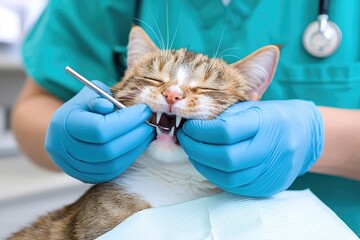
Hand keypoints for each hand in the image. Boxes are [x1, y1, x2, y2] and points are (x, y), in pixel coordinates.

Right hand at [45, 81, 154, 182]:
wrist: (62, 132)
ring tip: (147, 134)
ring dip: (135, 148)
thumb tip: (111, 107)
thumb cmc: (80, 109)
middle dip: (135, 135)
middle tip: (150, 123)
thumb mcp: (87, 95)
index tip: (144, 110)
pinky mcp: (86, 176)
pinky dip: (129, 158)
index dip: (126, 120)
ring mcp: (74, 167)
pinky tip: (138, 145)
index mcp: (64, 126)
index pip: (100, 129)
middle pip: (108, 150)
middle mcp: (66, 150)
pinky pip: (112, 171)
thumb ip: (100, 98)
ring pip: (112, 164)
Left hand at [177, 100, 323, 196]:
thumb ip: (224, 116)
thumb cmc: (272, 117)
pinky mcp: (268, 187)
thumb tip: (191, 125)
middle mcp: (270, 149)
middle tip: (185, 140)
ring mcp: (271, 171)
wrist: (305, 136)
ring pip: (228, 176)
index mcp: (266, 122)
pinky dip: (215, 175)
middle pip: (225, 158)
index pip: (225, 131)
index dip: (200, 131)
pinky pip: (234, 186)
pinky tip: (208, 164)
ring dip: (202, 164)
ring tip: (193, 152)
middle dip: (196, 149)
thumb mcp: (251, 107)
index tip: (188, 127)